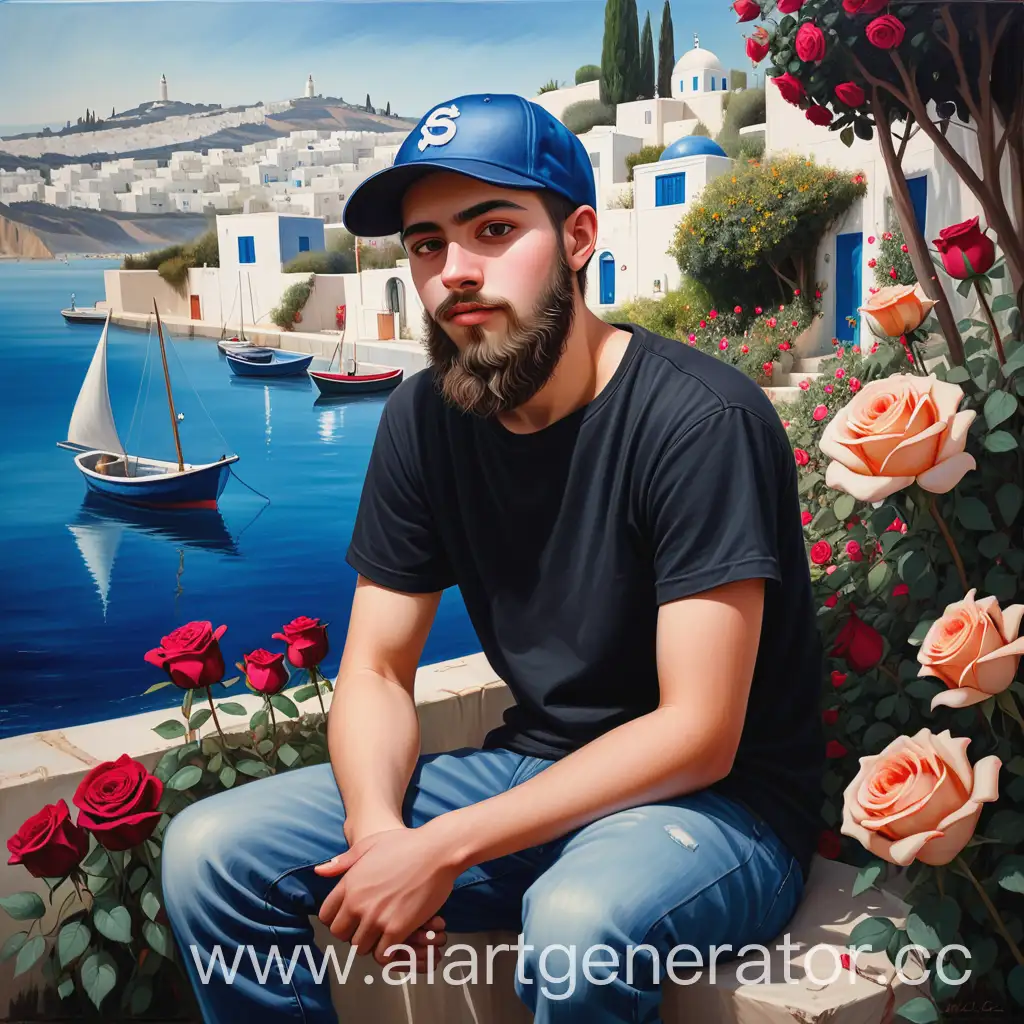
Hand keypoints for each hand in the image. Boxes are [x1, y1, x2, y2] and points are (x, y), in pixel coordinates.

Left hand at [315, 826, 460, 966]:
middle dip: (352, 932)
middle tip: (369, 926)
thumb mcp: (370, 844)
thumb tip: (319, 871)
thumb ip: (343, 861)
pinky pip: (382, 954)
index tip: (351, 917)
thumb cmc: (406, 844)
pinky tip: (397, 939)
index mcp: (349, 883)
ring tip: (384, 932)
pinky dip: (388, 951)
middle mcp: (358, 902)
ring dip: (371, 942)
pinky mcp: (397, 928)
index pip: (326, 916)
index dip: (337, 918)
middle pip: (340, 935)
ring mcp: (377, 917)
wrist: (437, 850)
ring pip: (360, 947)